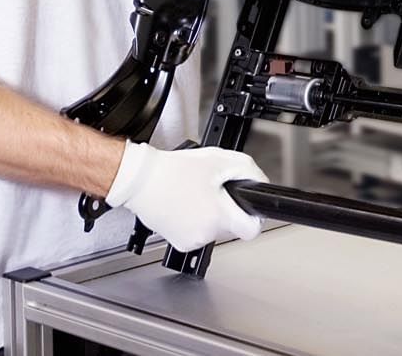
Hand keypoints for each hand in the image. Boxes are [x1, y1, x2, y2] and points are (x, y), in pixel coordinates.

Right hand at [105, 142, 267, 251]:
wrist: (141, 180)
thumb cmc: (174, 171)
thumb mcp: (219, 160)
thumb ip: (248, 172)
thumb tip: (260, 184)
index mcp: (218, 216)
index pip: (252, 229)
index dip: (253, 216)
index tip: (247, 208)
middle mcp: (206, 234)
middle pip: (231, 226)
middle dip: (225, 209)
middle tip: (212, 191)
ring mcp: (191, 240)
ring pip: (213, 230)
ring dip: (208, 214)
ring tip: (194, 195)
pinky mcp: (179, 243)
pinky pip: (196, 233)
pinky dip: (194, 221)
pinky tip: (184, 204)